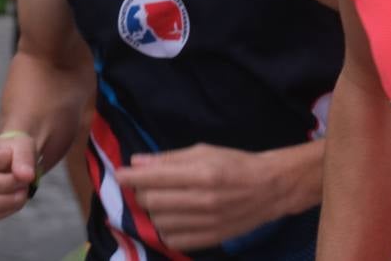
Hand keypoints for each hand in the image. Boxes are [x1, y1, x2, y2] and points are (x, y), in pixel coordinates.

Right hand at [0, 131, 37, 223]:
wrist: (11, 165)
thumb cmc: (13, 152)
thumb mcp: (23, 146)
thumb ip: (25, 157)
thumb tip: (26, 176)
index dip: (1, 160)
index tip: (13, 158)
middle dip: (4, 184)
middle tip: (23, 182)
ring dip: (3, 201)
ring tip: (22, 193)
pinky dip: (1, 212)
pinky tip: (15, 202)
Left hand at [115, 144, 281, 250]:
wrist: (271, 189)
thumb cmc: (236, 163)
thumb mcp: (205, 151)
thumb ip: (170, 159)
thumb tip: (137, 162)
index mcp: (202, 173)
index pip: (155, 177)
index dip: (131, 176)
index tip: (119, 174)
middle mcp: (203, 199)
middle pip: (152, 201)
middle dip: (142, 192)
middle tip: (147, 185)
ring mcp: (207, 222)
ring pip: (159, 222)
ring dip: (154, 211)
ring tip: (163, 201)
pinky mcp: (210, 239)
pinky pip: (173, 239)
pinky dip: (166, 229)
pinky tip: (173, 218)